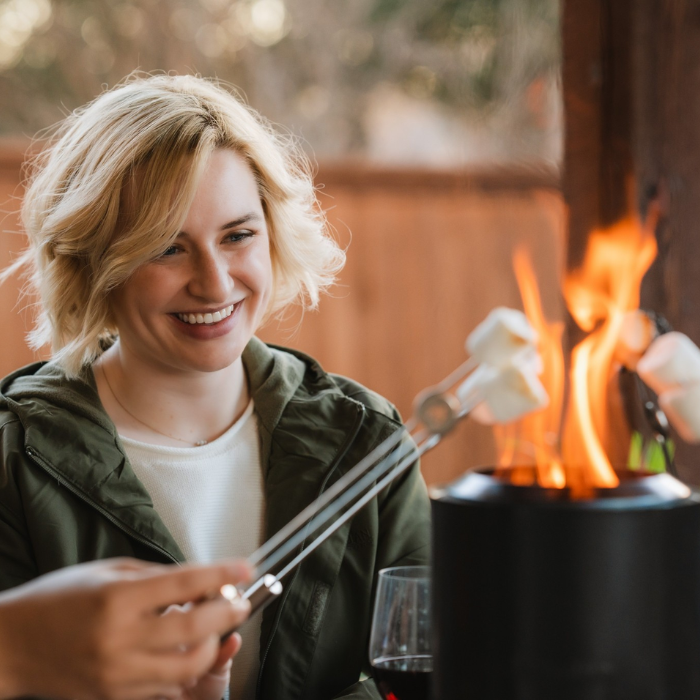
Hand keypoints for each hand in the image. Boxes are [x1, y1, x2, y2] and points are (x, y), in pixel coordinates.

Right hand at [0, 558, 251, 699]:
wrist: (13, 645)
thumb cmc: (59, 599)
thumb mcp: (107, 572)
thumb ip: (155, 576)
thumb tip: (199, 580)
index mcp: (118, 597)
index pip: (185, 583)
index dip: (222, 574)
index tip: (245, 568)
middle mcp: (120, 637)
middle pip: (196, 627)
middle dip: (228, 611)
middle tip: (239, 601)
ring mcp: (118, 672)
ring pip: (188, 665)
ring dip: (212, 645)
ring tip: (214, 628)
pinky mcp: (114, 696)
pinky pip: (166, 687)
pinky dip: (185, 669)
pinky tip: (185, 651)